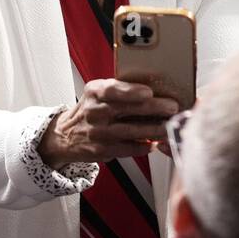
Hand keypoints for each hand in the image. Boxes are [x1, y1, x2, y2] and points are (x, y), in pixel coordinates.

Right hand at [37, 78, 179, 166]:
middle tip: (172, 107)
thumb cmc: (90, 109)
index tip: (148, 92)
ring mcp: (98, 132)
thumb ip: (120, 88)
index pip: (112, 90)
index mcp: (95, 92)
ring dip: (154, 129)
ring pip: (131, 131)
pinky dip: (143, 146)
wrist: (66, 135)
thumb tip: (155, 87)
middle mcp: (95, 112)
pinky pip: (127, 148)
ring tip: (169, 126)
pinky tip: (153, 142)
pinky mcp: (102, 150)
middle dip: (153, 108)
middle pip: (127, 110)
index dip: (131, 91)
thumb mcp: (97, 92)